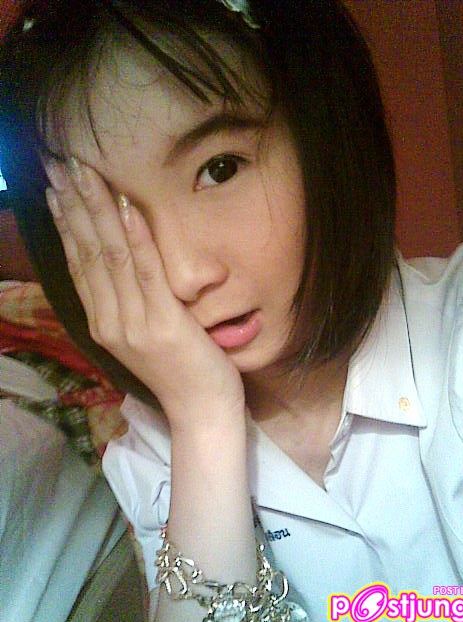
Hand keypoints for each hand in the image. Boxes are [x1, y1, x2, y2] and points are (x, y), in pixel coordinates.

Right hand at [43, 158, 245, 430]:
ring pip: (109, 256)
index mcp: (103, 324)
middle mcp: (108, 321)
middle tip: (59, 164)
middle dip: (72, 205)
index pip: (79, 264)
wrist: (202, 412)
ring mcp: (133, 323)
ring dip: (95, 209)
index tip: (55, 188)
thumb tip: (119, 266)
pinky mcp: (162, 324)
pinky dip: (135, 235)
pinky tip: (124, 204)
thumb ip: (127, 304)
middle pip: (87, 253)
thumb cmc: (180, 371)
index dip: (66, 224)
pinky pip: (145, 270)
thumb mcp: (144, 336)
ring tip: (82, 172)